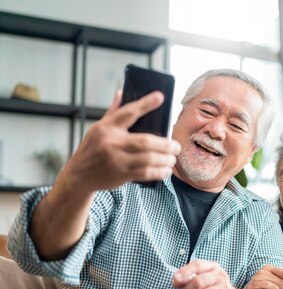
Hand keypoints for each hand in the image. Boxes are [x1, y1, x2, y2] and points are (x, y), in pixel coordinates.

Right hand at [58, 90, 179, 193]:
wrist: (79, 176)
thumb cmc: (92, 149)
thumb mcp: (98, 128)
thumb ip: (113, 112)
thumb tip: (121, 92)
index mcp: (106, 127)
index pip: (128, 112)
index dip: (145, 104)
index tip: (160, 97)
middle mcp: (112, 142)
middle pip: (146, 141)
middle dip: (166, 144)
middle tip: (176, 146)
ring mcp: (116, 160)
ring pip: (149, 158)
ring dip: (166, 159)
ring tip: (173, 158)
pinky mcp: (121, 174)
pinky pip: (146, 173)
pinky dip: (159, 172)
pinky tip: (166, 170)